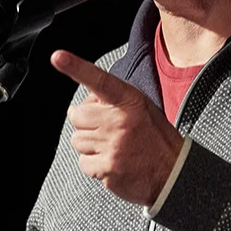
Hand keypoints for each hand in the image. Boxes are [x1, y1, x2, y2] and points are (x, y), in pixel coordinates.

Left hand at [51, 49, 183, 205]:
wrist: (173, 173)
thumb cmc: (154, 137)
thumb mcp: (141, 107)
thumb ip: (112, 100)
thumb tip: (82, 103)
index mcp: (129, 101)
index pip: (99, 80)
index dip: (76, 67)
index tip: (58, 57)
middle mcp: (120, 121)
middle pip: (77, 115)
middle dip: (86, 123)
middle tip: (106, 129)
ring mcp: (113, 146)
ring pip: (77, 140)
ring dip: (89, 144)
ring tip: (112, 147)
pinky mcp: (107, 168)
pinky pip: (83, 162)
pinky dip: (93, 164)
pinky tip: (112, 162)